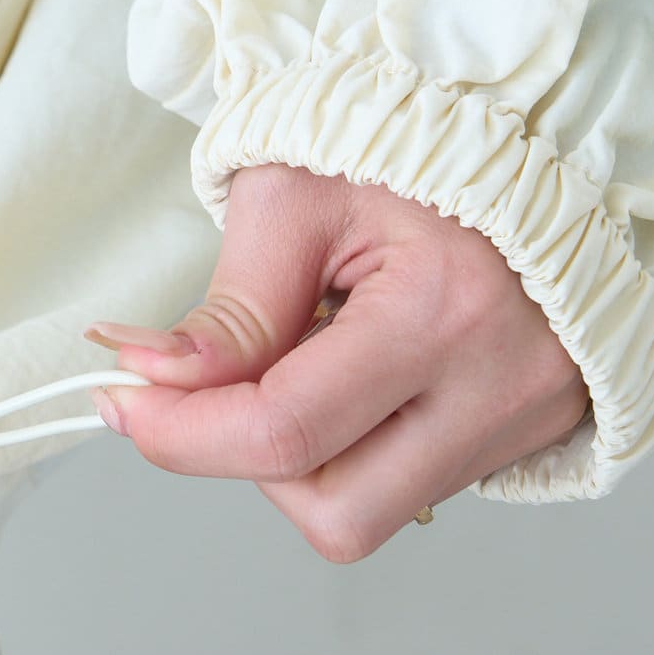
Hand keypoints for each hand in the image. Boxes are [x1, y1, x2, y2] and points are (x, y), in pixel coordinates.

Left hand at [86, 164, 590, 561]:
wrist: (529, 139)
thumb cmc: (410, 148)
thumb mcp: (297, 198)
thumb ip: (229, 309)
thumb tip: (150, 383)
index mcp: (441, 311)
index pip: (283, 431)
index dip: (180, 435)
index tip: (124, 402)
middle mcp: (496, 389)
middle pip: (333, 512)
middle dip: (253, 462)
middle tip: (230, 386)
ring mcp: (520, 422)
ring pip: (367, 515)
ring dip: (304, 459)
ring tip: (311, 363)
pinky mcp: (525, 436)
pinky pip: (407, 486)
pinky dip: (354, 445)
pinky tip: (359, 374)